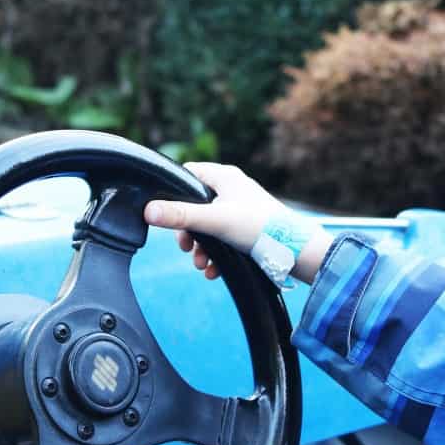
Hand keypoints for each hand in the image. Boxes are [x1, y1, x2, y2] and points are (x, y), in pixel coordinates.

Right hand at [143, 162, 331, 283]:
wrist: (295, 252)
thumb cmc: (260, 227)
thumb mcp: (214, 221)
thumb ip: (181, 216)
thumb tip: (148, 210)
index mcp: (224, 177)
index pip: (188, 173)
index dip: (173, 192)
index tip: (166, 213)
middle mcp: (232, 190)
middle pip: (195, 206)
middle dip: (188, 232)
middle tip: (186, 247)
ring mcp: (240, 210)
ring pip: (208, 227)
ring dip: (201, 248)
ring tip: (202, 264)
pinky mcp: (247, 230)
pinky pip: (222, 240)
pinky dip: (215, 256)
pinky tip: (214, 271)